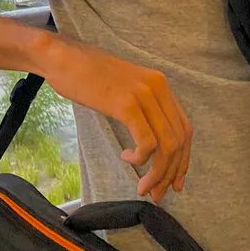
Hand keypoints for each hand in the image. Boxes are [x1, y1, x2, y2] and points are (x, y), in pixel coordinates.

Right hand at [41, 35, 191, 203]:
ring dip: (157, 173)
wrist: (63, 57)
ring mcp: (144, 95)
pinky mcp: (126, 104)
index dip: (183, 160)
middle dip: (171, 173)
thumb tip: (153, 144)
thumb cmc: (88, 75)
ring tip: (143, 186)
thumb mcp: (125, 88)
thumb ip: (143, 108)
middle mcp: (158, 88)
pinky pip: (147, 142)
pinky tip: (127, 158)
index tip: (175, 182)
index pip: (185, 129)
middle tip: (157, 193)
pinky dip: (142, 159)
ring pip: (166, 146)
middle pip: (179, 141)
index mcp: (160, 84)